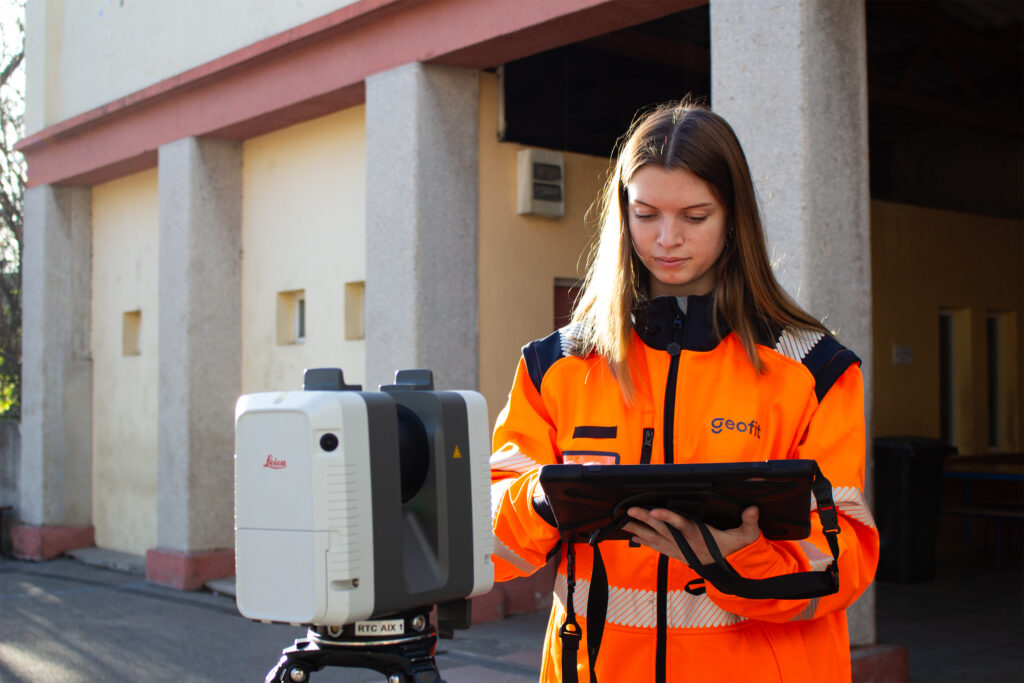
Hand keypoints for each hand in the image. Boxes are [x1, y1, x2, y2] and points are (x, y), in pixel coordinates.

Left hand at [622, 506, 760, 565]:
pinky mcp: (678, 554)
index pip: (682, 524)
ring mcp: (680, 550)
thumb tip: (753, 509)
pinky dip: (645, 541)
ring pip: (656, 539)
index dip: (668, 518)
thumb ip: (749, 522)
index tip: (654, 511)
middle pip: (662, 531)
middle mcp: (686, 544)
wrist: (732, 571)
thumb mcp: (747, 536)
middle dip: (644, 521)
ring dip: (639, 531)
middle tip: (628, 512)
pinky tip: (633, 537)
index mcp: (700, 536)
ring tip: (623, 523)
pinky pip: (658, 547)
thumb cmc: (737, 549)